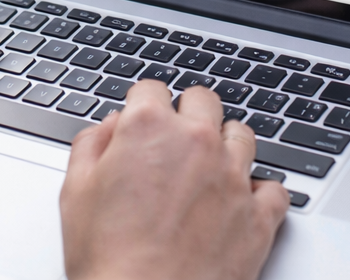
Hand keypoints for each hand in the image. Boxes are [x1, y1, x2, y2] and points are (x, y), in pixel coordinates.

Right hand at [61, 80, 289, 279]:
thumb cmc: (109, 260)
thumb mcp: (75, 192)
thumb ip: (92, 143)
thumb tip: (111, 126)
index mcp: (148, 128)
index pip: (151, 89)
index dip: (142, 106)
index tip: (142, 120)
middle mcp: (196, 141)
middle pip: (202, 100)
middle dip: (187, 114)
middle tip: (175, 141)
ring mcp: (232, 176)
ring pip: (242, 135)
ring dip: (225, 145)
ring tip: (209, 168)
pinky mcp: (258, 217)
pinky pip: (275, 189)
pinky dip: (261, 194)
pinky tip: (243, 202)